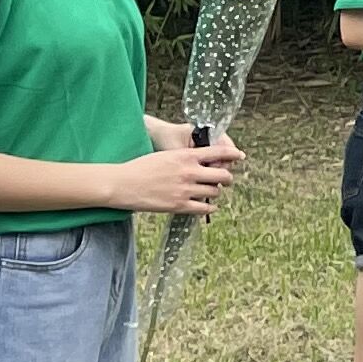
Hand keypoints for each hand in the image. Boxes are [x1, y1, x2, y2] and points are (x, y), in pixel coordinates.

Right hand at [118, 131, 248, 216]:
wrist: (122, 183)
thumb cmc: (141, 167)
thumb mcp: (167, 155)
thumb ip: (186, 159)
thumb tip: (203, 162)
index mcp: (186, 156)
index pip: (219, 152)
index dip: (233, 155)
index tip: (240, 157)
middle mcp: (189, 172)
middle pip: (223, 175)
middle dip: (227, 178)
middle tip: (225, 179)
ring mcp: (185, 190)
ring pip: (215, 192)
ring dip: (216, 192)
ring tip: (210, 191)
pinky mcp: (178, 205)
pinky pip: (203, 208)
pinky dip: (209, 208)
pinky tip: (208, 206)